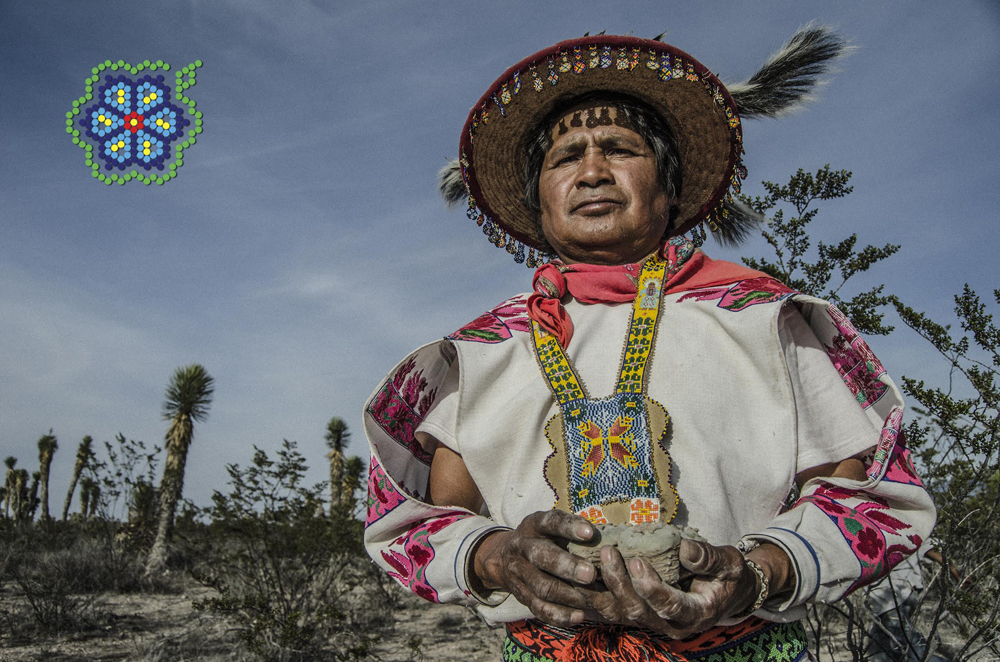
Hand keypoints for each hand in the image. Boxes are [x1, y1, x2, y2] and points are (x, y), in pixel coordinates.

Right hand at [472, 510, 597, 626]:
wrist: (504, 558)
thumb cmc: (543, 539)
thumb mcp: (551, 527)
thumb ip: (574, 532)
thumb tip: (610, 543)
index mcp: (534, 525)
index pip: (551, 522)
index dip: (569, 527)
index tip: (590, 533)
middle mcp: (522, 547)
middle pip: (541, 556)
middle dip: (567, 566)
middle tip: (591, 574)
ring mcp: (518, 572)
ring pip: (541, 586)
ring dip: (567, 594)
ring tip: (591, 599)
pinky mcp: (520, 595)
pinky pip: (539, 608)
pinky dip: (560, 615)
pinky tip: (579, 616)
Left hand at [587, 539, 784, 637]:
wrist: (725, 593)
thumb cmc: (727, 576)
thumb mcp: (728, 563)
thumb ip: (708, 558)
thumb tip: (685, 548)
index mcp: (696, 614)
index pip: (669, 605)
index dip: (651, 586)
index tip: (636, 561)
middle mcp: (671, 625)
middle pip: (638, 610)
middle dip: (620, 582)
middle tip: (608, 552)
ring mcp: (653, 623)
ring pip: (620, 613)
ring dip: (602, 589)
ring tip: (588, 561)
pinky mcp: (640, 615)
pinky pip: (613, 609)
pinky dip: (597, 594)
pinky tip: (581, 574)